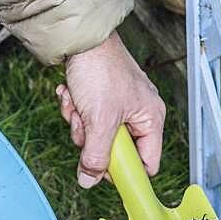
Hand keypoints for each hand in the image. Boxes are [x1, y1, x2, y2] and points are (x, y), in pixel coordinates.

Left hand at [56, 31, 165, 188]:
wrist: (79, 37)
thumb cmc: (99, 69)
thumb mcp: (99, 120)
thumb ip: (96, 156)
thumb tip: (89, 181)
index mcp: (150, 119)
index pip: (147, 163)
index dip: (125, 172)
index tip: (102, 174)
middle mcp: (138, 113)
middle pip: (115, 150)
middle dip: (92, 140)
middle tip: (84, 127)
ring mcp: (118, 105)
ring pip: (96, 134)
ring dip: (79, 123)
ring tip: (76, 104)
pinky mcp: (100, 97)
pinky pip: (86, 117)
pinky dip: (75, 109)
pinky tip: (70, 94)